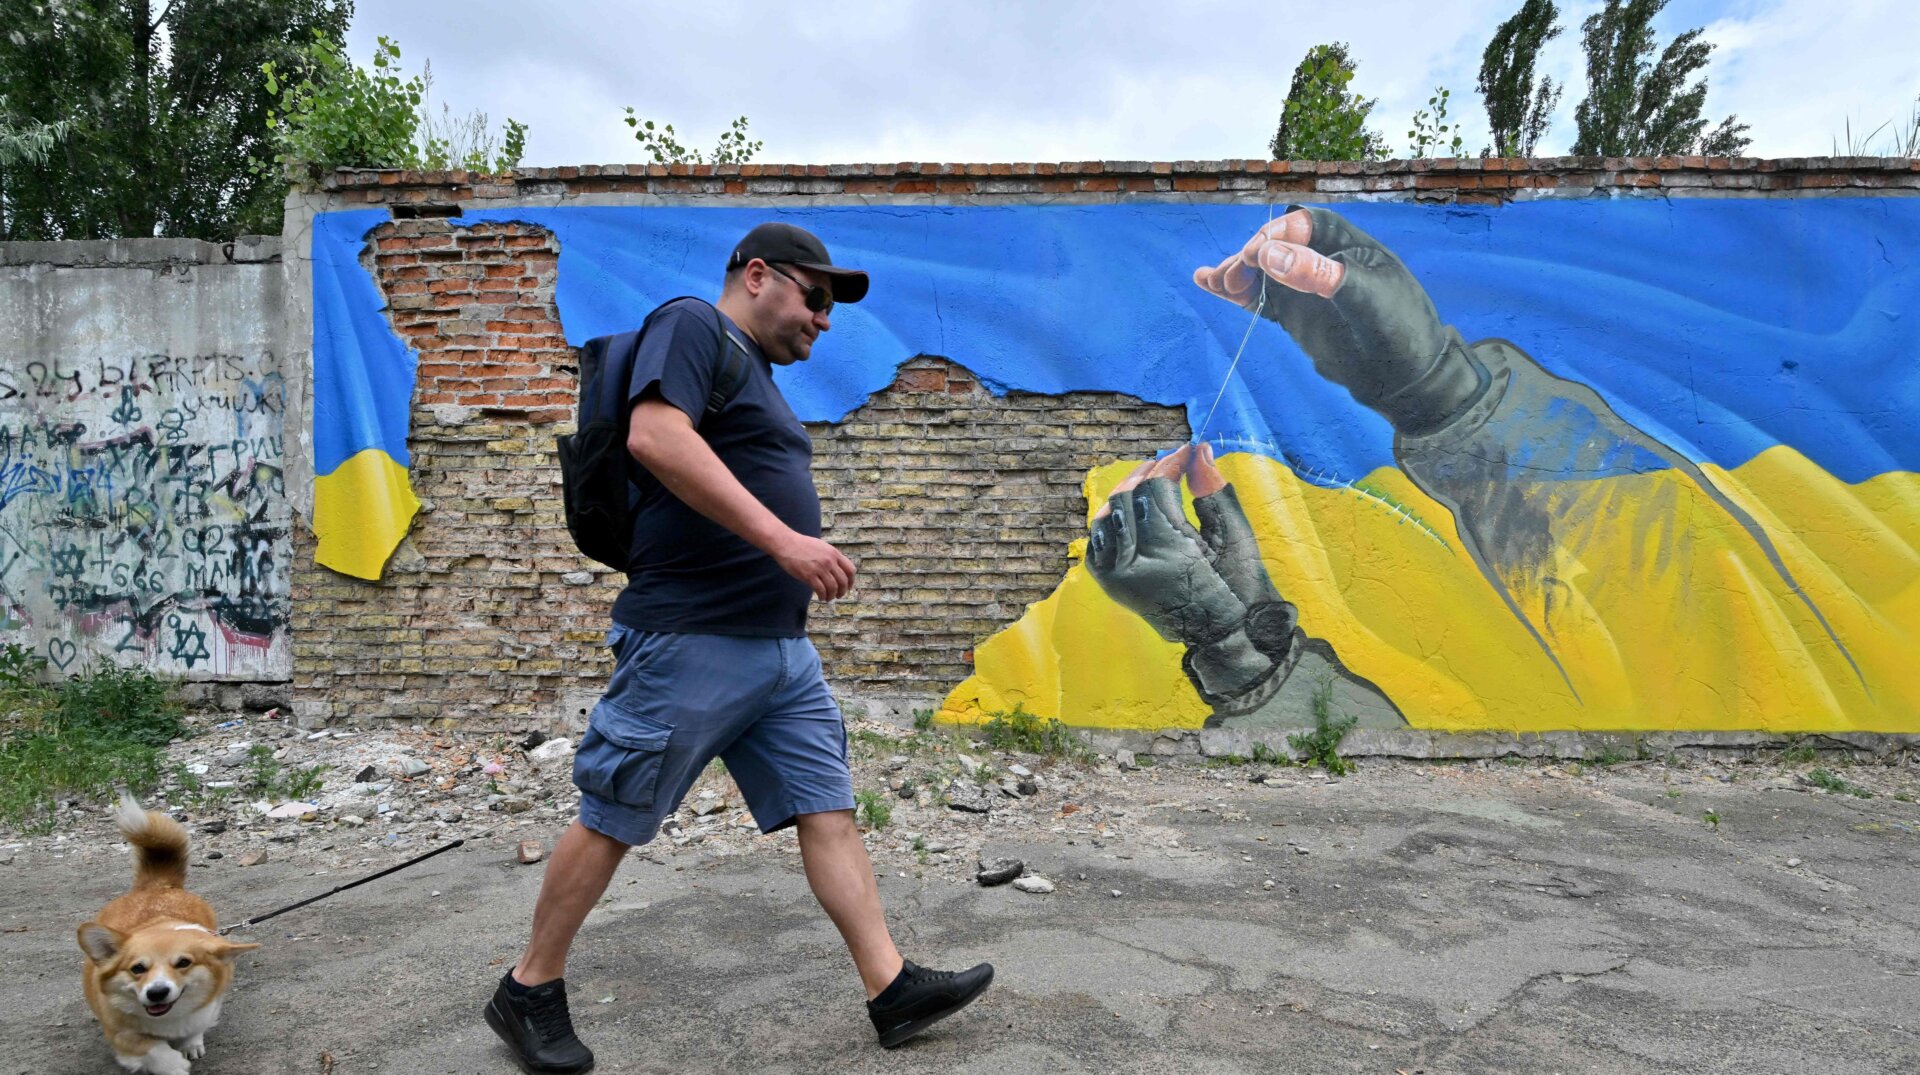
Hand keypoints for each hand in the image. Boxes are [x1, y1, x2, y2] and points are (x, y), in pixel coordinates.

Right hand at [772, 532, 855, 601]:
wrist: (786, 543)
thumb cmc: (802, 545)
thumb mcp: (822, 547)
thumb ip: (831, 557)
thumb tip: (837, 569)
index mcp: (834, 553)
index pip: (850, 570)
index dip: (851, 581)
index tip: (848, 587)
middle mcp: (829, 561)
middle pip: (843, 581)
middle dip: (842, 591)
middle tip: (838, 595)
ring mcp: (819, 568)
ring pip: (833, 587)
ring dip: (832, 595)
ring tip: (828, 598)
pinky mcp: (809, 575)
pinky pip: (820, 590)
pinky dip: (822, 596)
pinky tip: (820, 597)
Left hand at [1088, 444, 1299, 698]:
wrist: (1223, 636)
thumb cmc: (1237, 585)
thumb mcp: (1233, 537)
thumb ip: (1214, 490)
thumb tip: (1199, 450)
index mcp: (1169, 553)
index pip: (1157, 490)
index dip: (1172, 464)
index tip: (1187, 450)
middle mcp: (1134, 566)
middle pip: (1128, 499)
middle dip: (1149, 473)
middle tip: (1169, 461)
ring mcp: (1116, 577)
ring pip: (1107, 517)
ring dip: (1127, 493)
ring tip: (1148, 480)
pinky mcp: (1110, 585)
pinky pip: (1097, 542)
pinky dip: (1110, 521)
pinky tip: (1128, 509)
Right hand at [1192, 207, 1480, 434]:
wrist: (1405, 378)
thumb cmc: (1398, 329)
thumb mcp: (1364, 298)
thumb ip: (1317, 274)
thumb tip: (1268, 254)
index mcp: (1347, 244)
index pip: (1303, 225)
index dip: (1277, 234)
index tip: (1255, 254)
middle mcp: (1322, 261)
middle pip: (1275, 246)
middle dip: (1250, 258)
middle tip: (1233, 278)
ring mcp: (1305, 289)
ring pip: (1262, 273)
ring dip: (1236, 275)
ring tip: (1216, 283)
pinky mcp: (1294, 314)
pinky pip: (1259, 299)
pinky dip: (1235, 293)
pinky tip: (1206, 282)